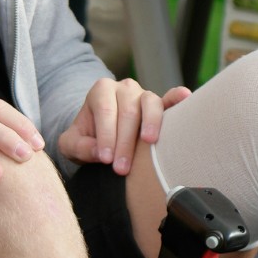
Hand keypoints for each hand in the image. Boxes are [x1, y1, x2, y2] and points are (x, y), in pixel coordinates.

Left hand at [58, 77, 189, 174]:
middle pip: (128, 111)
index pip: (105, 111)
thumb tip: (99, 151)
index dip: (106, 135)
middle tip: (122, 169)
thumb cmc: (86, 140)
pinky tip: (185, 97)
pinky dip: (177, 98)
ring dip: (150, 123)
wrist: (100, 137)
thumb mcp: (71, 145)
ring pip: (150, 104)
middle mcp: (124, 88)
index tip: (106, 160)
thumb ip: (79, 146)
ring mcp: (144, 95)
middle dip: (125, 142)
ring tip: (149, 141)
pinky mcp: (161, 106)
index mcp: (101, 91)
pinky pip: (170, 100)